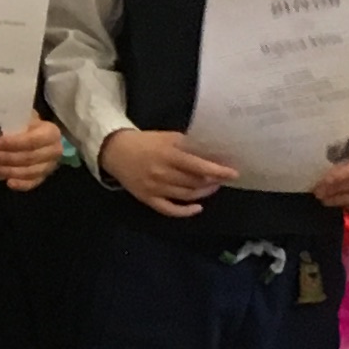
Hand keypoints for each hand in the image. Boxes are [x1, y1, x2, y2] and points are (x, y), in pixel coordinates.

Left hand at [0, 114, 64, 191]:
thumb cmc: (28, 125)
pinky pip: (32, 183)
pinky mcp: (43, 177)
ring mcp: (50, 166)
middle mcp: (54, 150)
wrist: (38, 135)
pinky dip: (20, 185)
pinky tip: (8, 183)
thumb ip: (14, 123)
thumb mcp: (24, 118)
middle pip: (29, 157)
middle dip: (5, 158)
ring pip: (28, 172)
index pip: (32, 140)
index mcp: (51, 132)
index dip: (13, 143)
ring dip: (7, 171)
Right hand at [101, 127, 234, 217]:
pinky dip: (185, 211)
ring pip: (186, 195)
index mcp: (168, 154)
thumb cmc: (145, 142)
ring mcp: (155, 188)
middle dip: (212, 181)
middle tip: (223, 178)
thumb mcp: (166, 136)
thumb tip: (211, 152)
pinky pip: (169, 209)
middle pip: (194, 182)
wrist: (115, 151)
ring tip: (212, 187)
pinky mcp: (148, 198)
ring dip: (203, 193)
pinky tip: (197, 208)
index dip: (217, 171)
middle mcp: (162, 172)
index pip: (198, 165)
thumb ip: (187, 144)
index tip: (233, 173)